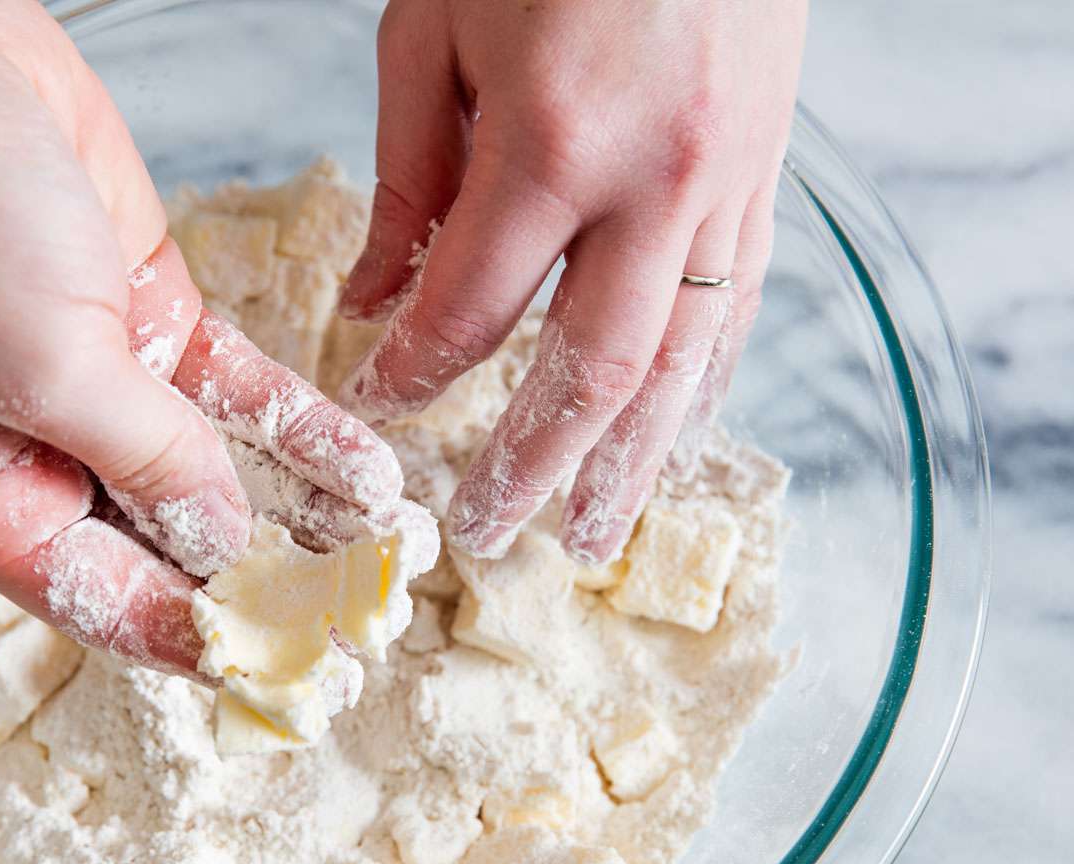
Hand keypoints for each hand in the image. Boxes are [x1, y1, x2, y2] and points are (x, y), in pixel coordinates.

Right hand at [0, 0, 401, 675]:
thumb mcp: (48, 366)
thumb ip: (149, 464)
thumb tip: (226, 544)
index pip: (100, 602)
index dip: (194, 642)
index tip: (286, 675)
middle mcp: (36, 455)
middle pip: (164, 547)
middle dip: (259, 582)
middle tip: (354, 620)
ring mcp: (97, 387)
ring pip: (213, 473)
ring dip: (295, 510)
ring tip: (381, 551)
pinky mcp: (148, 321)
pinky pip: (235, 395)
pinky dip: (298, 428)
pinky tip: (364, 468)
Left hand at [337, 0, 804, 562]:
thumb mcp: (434, 31)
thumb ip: (409, 179)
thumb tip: (381, 298)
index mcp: (553, 143)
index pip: (469, 313)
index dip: (414, 373)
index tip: (381, 406)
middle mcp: (653, 184)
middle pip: (587, 372)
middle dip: (529, 463)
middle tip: (487, 530)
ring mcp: (724, 186)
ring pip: (678, 363)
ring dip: (631, 460)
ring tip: (591, 532)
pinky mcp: (764, 175)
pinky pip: (735, 307)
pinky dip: (698, 384)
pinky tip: (672, 435)